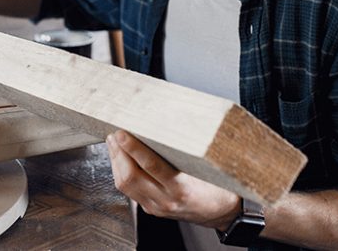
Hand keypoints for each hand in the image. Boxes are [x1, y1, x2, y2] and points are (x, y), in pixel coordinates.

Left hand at [105, 130, 240, 229]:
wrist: (222, 213)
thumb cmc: (218, 187)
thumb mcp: (206, 168)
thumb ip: (185, 151)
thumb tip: (165, 124)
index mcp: (182, 188)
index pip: (151, 166)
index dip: (133, 148)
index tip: (123, 134)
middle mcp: (166, 200)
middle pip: (130, 177)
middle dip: (118, 153)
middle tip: (114, 134)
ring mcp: (157, 207)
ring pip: (125, 185)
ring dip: (115, 162)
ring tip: (114, 144)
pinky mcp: (151, 209)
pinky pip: (129, 191)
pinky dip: (121, 172)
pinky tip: (121, 160)